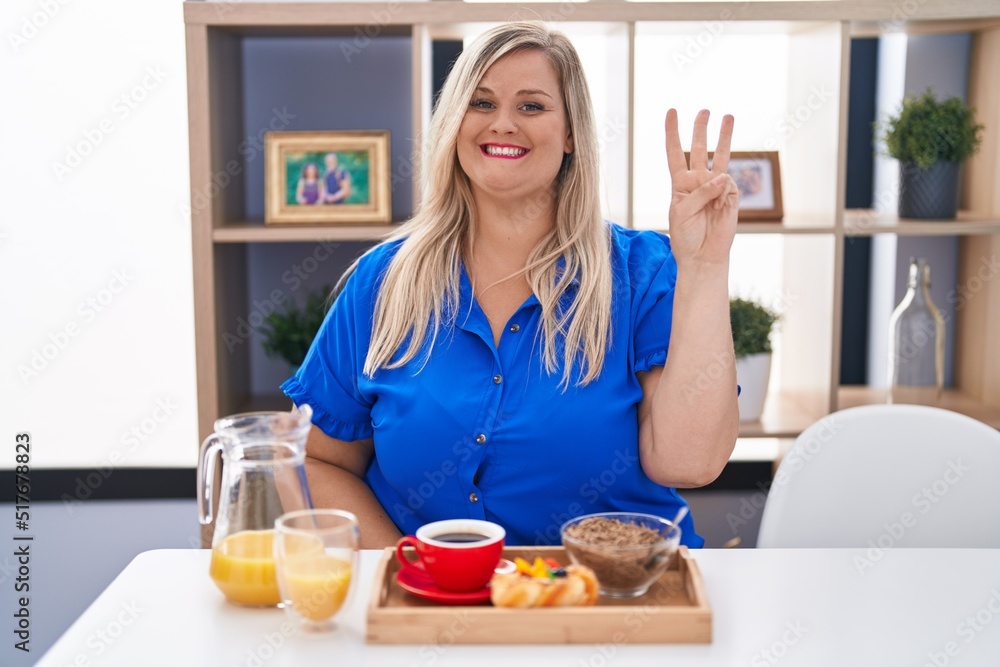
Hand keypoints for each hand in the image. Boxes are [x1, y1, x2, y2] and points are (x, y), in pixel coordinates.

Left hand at [664, 109, 737, 266]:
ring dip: (724, 137)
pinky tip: (719, 207)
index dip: (672, 133)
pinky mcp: (730, 196)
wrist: (703, 256)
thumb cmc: (686, 236)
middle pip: (698, 149)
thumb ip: (701, 192)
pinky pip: (728, 185)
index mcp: (679, 184)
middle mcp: (697, 182)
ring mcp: (715, 188)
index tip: (672, 112)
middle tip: (705, 110)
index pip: (674, 153)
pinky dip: (723, 192)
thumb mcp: (683, 212)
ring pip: (720, 157)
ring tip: (728, 117)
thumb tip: (723, 176)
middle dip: (701, 129)